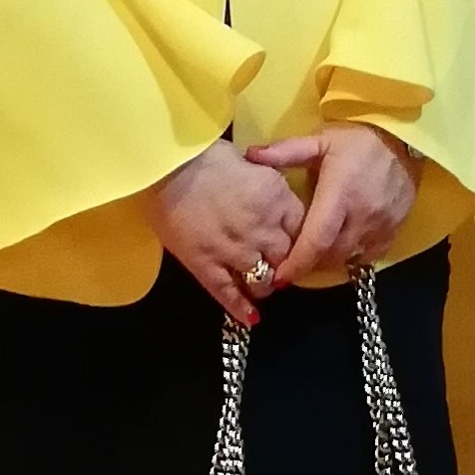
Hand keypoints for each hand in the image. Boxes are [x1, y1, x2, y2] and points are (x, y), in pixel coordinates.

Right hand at [148, 139, 306, 324]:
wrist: (170, 166)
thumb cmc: (210, 156)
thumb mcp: (258, 164)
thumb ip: (274, 187)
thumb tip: (281, 200)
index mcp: (278, 201)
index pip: (305, 230)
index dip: (304, 239)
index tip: (301, 244)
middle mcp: (263, 230)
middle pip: (288, 258)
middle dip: (287, 264)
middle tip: (283, 266)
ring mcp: (234, 250)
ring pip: (263, 281)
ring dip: (266, 284)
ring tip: (264, 284)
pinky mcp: (205, 265)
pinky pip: (228, 294)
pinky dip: (241, 308)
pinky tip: (251, 318)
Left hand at [244, 125, 419, 287]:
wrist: (405, 137)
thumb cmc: (359, 140)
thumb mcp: (321, 140)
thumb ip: (286, 151)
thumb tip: (250, 154)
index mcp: (340, 193)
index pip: (316, 240)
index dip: (297, 263)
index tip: (279, 277)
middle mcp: (363, 214)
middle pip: (331, 255)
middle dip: (310, 262)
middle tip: (296, 258)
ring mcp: (383, 224)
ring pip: (350, 257)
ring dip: (331, 259)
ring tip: (319, 251)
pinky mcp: (396, 227)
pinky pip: (371, 254)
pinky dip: (355, 255)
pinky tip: (346, 244)